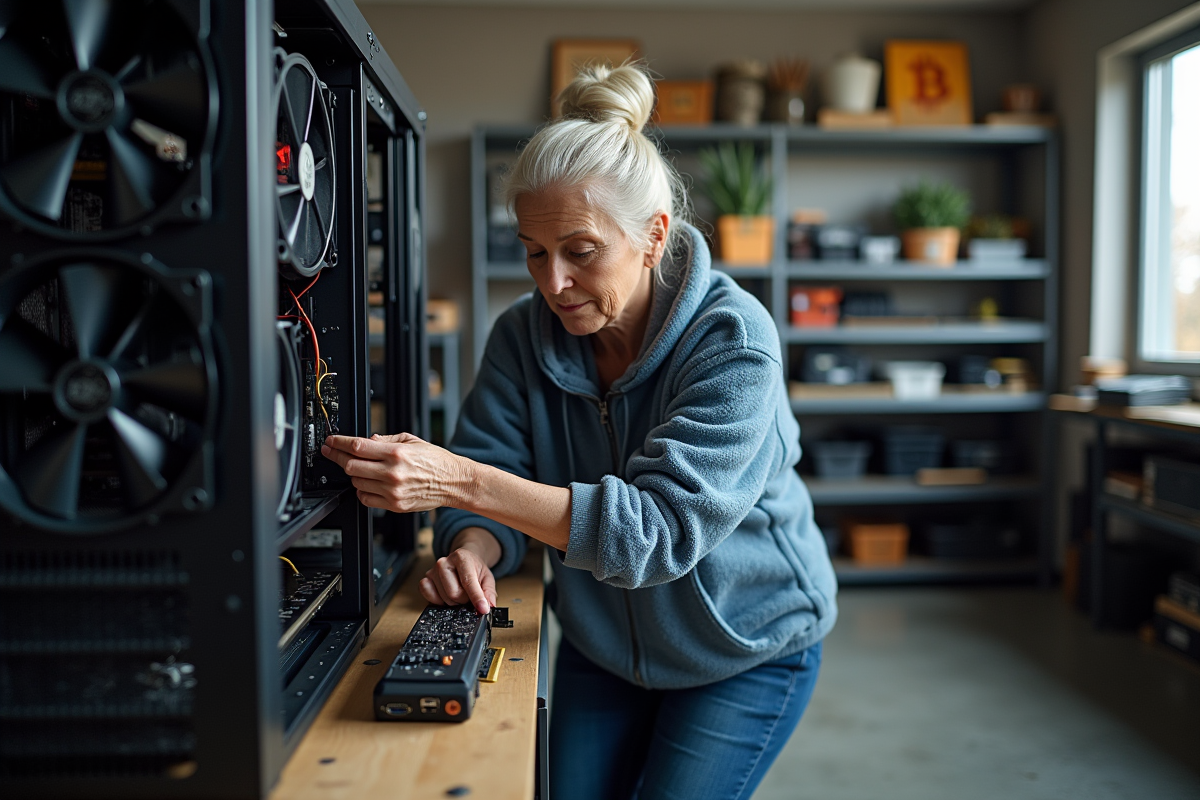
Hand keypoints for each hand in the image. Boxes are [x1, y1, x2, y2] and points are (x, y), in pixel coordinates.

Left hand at [321, 432, 471, 512]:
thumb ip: (386, 439)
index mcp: (397, 453)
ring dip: (353, 474)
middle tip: (333, 453)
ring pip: (356, 482)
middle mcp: (392, 473)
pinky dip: (361, 489)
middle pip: (351, 465)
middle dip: (338, 458)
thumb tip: (367, 440)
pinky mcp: (394, 505)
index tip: (331, 442)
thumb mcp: (412, 440)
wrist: (454, 482)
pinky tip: (368, 483)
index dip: (339, 443)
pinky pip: (365, 498)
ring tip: (359, 468)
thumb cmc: (437, 461)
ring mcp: (392, 491)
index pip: (358, 446)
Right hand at [420, 547, 496, 614]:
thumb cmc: (474, 568)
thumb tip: (488, 606)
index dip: (476, 597)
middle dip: (465, 600)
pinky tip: (445, 595)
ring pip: (444, 598)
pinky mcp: (425, 579)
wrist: (464, 559)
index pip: (468, 581)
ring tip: (458, 592)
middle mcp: (444, 562)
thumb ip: (489, 592)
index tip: (482, 609)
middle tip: (468, 594)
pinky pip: (428, 595)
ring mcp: (433, 571)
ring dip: (454, 601)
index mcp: (462, 558)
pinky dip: (438, 600)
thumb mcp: (487, 578)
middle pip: (454, 593)